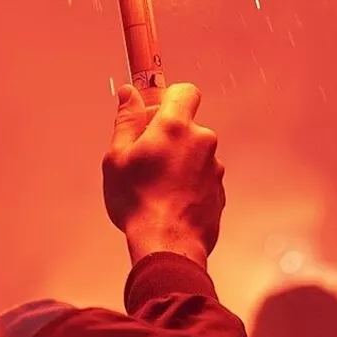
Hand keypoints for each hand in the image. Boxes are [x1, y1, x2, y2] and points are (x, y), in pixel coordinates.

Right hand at [102, 83, 225, 268]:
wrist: (167, 245)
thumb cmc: (138, 201)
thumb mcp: (117, 157)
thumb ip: (126, 120)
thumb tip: (128, 93)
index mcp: (175, 127)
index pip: (184, 91)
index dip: (169, 97)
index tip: (153, 111)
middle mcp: (202, 141)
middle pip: (187, 126)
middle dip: (168, 137)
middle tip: (144, 159)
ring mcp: (214, 168)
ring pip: (194, 154)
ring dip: (178, 163)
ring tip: (155, 188)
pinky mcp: (220, 191)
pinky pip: (202, 178)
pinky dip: (188, 184)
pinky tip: (169, 202)